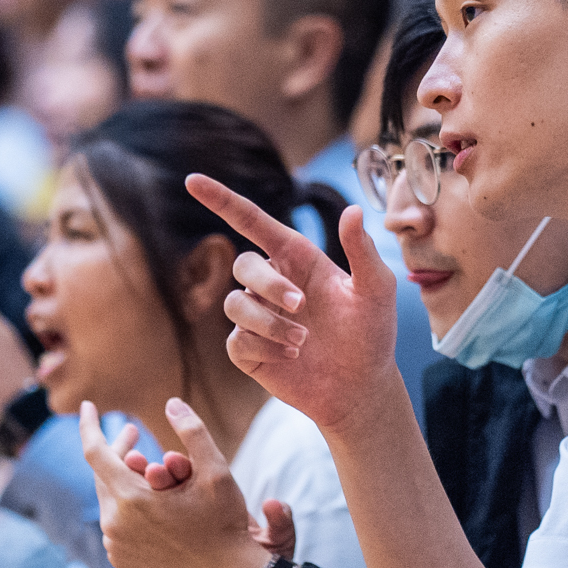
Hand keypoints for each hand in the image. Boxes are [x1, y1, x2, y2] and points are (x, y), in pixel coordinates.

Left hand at [80, 399, 272, 567]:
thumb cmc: (225, 522)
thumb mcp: (216, 471)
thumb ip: (193, 431)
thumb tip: (172, 403)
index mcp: (131, 499)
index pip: (94, 452)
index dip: (89, 425)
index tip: (86, 406)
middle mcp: (115, 524)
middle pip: (103, 475)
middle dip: (117, 450)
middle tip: (134, 433)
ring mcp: (116, 545)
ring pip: (109, 499)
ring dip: (123, 479)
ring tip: (144, 466)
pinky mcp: (121, 560)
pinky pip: (114, 523)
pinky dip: (126, 506)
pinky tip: (147, 499)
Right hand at [186, 174, 400, 431]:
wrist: (362, 387)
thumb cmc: (372, 332)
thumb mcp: (376, 290)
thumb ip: (362, 251)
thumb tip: (352, 210)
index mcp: (296, 258)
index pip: (251, 221)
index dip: (221, 200)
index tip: (192, 180)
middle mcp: (271, 283)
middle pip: (243, 265)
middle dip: (268, 283)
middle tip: (301, 305)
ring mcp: (257, 317)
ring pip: (235, 305)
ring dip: (268, 322)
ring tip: (302, 339)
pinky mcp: (249, 350)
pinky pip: (237, 340)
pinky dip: (263, 346)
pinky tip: (291, 355)